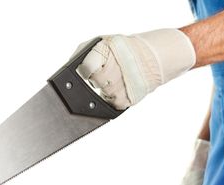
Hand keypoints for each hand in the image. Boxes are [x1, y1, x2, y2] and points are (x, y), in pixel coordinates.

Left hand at [76, 29, 195, 109]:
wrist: (155, 57)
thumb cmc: (126, 49)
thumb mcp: (103, 42)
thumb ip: (82, 53)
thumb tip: (67, 67)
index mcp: (102, 53)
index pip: (82, 70)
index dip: (85, 72)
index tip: (89, 72)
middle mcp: (109, 71)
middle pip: (93, 83)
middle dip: (98, 79)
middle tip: (110, 70)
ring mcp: (116, 87)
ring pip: (100, 95)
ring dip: (106, 89)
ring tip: (119, 77)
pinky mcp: (124, 101)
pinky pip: (111, 104)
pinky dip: (114, 98)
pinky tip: (123, 86)